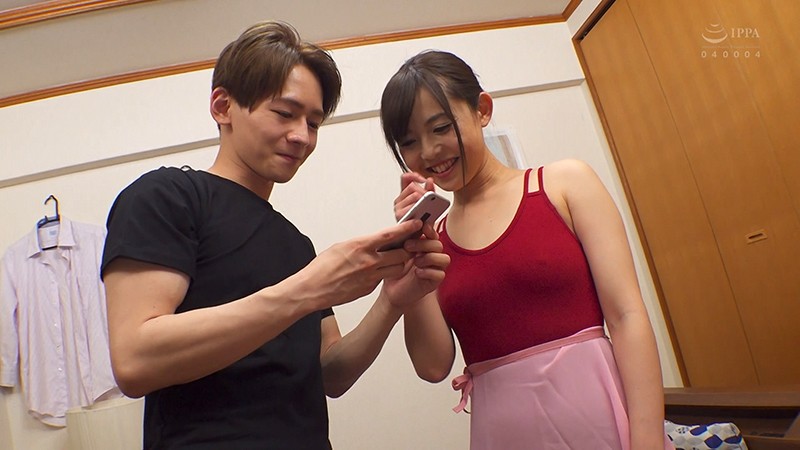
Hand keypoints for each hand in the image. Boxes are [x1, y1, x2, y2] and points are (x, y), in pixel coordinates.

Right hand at [296, 220, 424, 307]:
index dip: (407, 228)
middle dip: (407, 249)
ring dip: (400, 263)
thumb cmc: (322, 267)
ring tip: (394, 258)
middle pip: (402, 254)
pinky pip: (383, 279)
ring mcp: (370, 277)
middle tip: (409, 244)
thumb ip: (361, 244)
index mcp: (360, 246)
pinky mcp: (369, 289)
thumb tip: (374, 242)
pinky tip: (376, 270)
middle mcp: (368, 262)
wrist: (312, 289)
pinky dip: (384, 273)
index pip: (390, 235)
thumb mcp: (342, 246)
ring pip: (397, 269)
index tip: (416, 223)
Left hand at [382, 225, 449, 309]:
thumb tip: (400, 217)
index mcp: (424, 245)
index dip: (429, 229)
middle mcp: (433, 255)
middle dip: (423, 244)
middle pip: (438, 244)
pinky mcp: (435, 281)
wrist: (392, 290)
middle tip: (407, 246)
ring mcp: (435, 268)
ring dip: (429, 258)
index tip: (422, 227)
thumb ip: (400, 235)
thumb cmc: (395, 269)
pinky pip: (440, 274)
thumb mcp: (394, 250)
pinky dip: (428, 272)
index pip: (433, 233)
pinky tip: (417, 273)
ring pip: (444, 259)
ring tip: (415, 261)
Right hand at [394, 172, 435, 220]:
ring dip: (423, 201)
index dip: (414, 175)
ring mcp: (398, 208)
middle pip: (413, 187)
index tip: (423, 179)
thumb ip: (429, 191)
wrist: (418, 240)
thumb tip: (430, 180)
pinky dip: (418, 209)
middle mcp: (400, 201)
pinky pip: (410, 207)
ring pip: (414, 195)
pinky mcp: (399, 216)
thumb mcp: (428, 204)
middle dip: (424, 192)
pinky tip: (422, 214)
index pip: (405, 178)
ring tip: (428, 210)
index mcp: (405, 195)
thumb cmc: (422, 223)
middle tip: (430, 200)